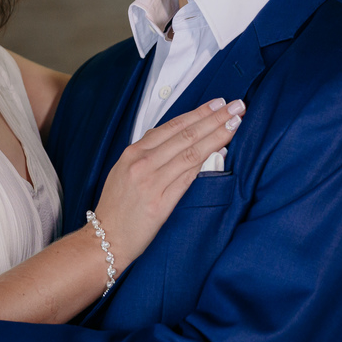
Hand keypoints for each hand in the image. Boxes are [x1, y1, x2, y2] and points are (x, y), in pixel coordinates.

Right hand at [93, 98, 245, 266]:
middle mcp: (142, 163)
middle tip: (236, 107)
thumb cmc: (117, 206)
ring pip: (190, 152)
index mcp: (133, 153)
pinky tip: (223, 151)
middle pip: (185, 134)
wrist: (105, 236)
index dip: (198, 113)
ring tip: (236, 123)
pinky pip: (188, 177)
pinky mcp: (160, 203)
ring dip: (216, 135)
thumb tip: (176, 137)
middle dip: (214, 118)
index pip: (172, 126)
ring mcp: (151, 182)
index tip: (218, 104)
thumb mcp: (125, 171)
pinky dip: (207, 162)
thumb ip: (148, 154)